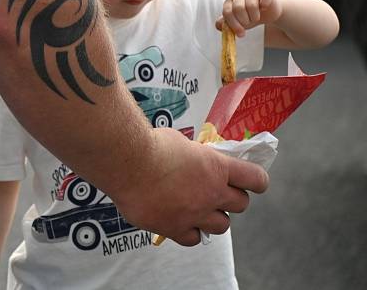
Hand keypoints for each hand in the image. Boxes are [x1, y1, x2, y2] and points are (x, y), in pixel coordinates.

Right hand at [112, 128, 268, 245]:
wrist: (125, 162)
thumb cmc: (149, 145)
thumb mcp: (181, 141)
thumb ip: (195, 155)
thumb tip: (195, 159)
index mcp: (217, 167)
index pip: (256, 178)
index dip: (256, 180)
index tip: (251, 181)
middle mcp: (211, 193)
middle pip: (241, 205)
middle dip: (232, 198)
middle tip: (218, 192)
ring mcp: (194, 213)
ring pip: (222, 226)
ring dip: (214, 217)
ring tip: (199, 209)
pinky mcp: (174, 228)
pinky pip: (194, 239)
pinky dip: (190, 232)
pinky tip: (180, 221)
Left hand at [216, 0, 282, 37]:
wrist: (268, 12)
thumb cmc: (249, 17)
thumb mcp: (237, 23)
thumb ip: (226, 25)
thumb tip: (218, 26)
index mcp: (229, 2)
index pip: (227, 12)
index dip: (234, 24)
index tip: (241, 34)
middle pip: (238, 8)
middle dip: (245, 21)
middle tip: (249, 23)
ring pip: (251, 5)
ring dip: (255, 16)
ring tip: (256, 18)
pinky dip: (265, 6)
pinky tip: (264, 8)